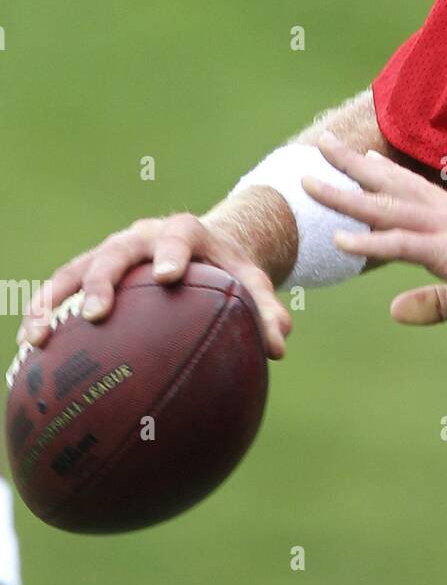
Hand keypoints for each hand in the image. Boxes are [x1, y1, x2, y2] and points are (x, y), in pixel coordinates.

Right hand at [16, 214, 292, 359]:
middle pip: (116, 251)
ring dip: (55, 301)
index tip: (168, 276)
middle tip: (98, 313)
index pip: (177, 236)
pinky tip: (30, 352)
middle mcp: (141, 237)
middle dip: (104, 279)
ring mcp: (111, 251)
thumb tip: (278, 348)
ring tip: (40, 339)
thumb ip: (265, 310)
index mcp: (184, 232)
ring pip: (76, 269)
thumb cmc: (228, 270)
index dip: (171, 252)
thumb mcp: (252, 283)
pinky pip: (59, 290)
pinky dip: (43, 314)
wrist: (201, 247)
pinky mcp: (89, 270)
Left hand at [301, 132, 446, 326]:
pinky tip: (339, 238)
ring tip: (308, 183)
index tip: (362, 157)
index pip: (414, 188)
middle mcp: (446, 215)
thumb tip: (396, 312)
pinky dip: (368, 240)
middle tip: (320, 146)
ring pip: (384, 207)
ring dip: (343, 194)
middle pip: (390, 185)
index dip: (384, 173)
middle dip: (351, 166)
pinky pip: (400, 243)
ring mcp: (446, 230)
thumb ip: (435, 302)